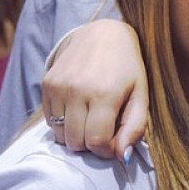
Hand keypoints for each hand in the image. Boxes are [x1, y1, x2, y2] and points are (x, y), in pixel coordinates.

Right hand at [42, 19, 148, 160]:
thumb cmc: (127, 67)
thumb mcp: (141, 95)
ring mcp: (59, 86)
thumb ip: (135, 127)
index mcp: (105, 94)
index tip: (114, 142)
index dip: (106, 150)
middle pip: (76, 142)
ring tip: (91, 118)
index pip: (97, 142)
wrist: (104, 33)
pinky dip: (64, 122)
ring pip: (61, 135)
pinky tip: (78, 108)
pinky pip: (50, 121)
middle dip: (91, 144)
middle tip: (103, 129)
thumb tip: (122, 157)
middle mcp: (78, 90)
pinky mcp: (47, 83)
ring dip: (76, 134)